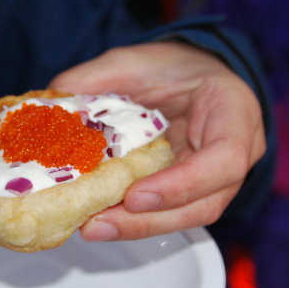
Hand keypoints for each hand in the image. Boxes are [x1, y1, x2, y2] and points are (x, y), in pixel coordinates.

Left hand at [49, 41, 265, 240]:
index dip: (182, 184)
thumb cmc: (171, 65)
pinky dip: (135, 218)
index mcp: (234, 111)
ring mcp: (217, 176)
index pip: (225, 159)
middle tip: (96, 225)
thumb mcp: (134, 59)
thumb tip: (51, 103)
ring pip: (188, 215)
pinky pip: (170, 210)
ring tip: (91, 227)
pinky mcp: (193, 189)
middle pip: (206, 203)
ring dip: (139, 227)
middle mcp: (237, 151)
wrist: (189, 74)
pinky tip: (99, 218)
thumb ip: (95, 78)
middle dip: (150, 220)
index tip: (134, 196)